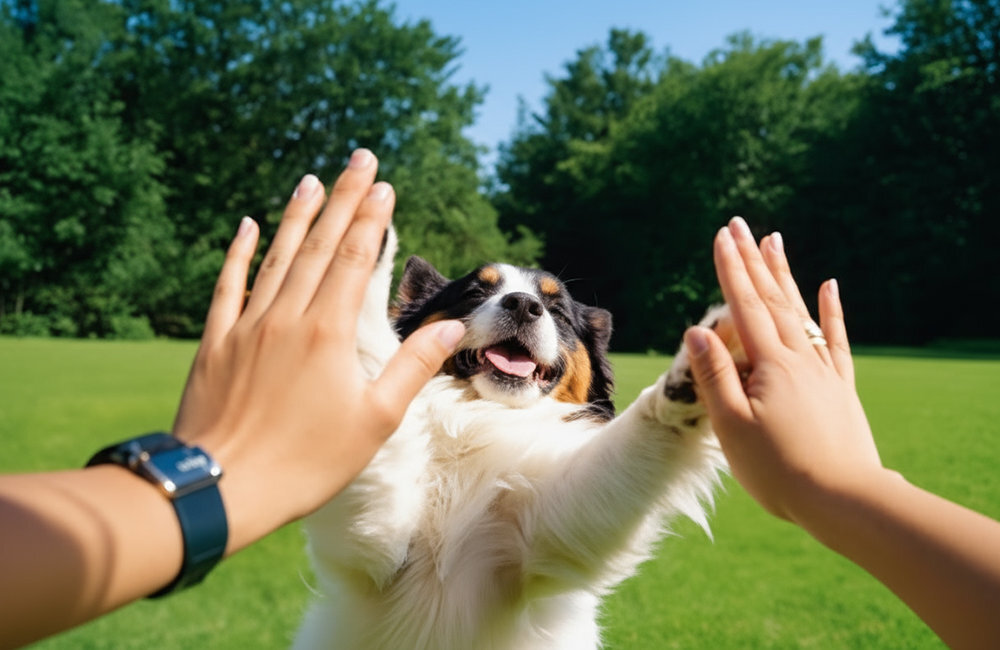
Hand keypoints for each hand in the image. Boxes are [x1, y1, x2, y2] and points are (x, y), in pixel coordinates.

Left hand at [171, 149, 464, 551]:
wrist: (223, 487)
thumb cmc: (307, 461)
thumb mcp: (375, 420)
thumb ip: (412, 367)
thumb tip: (448, 327)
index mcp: (329, 332)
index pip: (355, 258)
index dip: (371, 218)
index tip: (384, 184)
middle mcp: (287, 316)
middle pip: (319, 244)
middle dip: (342, 198)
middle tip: (358, 158)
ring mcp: (247, 326)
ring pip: (276, 257)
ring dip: (296, 215)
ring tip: (310, 178)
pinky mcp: (216, 343)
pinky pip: (228, 286)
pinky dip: (239, 253)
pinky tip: (246, 225)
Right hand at [684, 217, 884, 524]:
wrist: (843, 501)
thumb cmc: (779, 470)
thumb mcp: (732, 427)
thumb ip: (715, 376)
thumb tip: (696, 331)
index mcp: (771, 365)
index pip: (744, 307)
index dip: (730, 269)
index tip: (720, 235)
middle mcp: (799, 358)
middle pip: (772, 299)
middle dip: (753, 259)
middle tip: (741, 224)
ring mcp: (823, 371)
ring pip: (800, 311)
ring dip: (784, 274)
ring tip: (775, 241)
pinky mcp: (839, 388)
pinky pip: (835, 340)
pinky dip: (831, 311)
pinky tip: (829, 286)